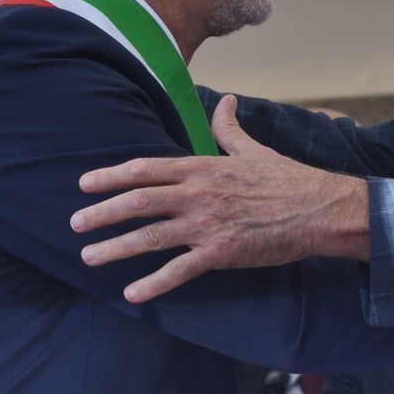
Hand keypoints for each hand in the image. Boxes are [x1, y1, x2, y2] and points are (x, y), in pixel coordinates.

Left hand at [72, 95, 368, 301]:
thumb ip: (229, 128)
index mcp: (202, 167)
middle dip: (102, 213)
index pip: (146, 169)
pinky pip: (179, 271)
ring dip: (115, 248)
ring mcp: (207, 225)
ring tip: (89, 257)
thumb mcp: (253, 149)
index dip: (112, 176)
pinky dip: (153, 284)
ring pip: (150, 237)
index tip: (85, 184)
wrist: (318, 209)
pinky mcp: (220, 253)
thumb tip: (224, 101)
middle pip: (139, 201)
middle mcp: (198, 194)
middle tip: (76, 224)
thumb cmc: (286, 179)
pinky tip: (131, 293)